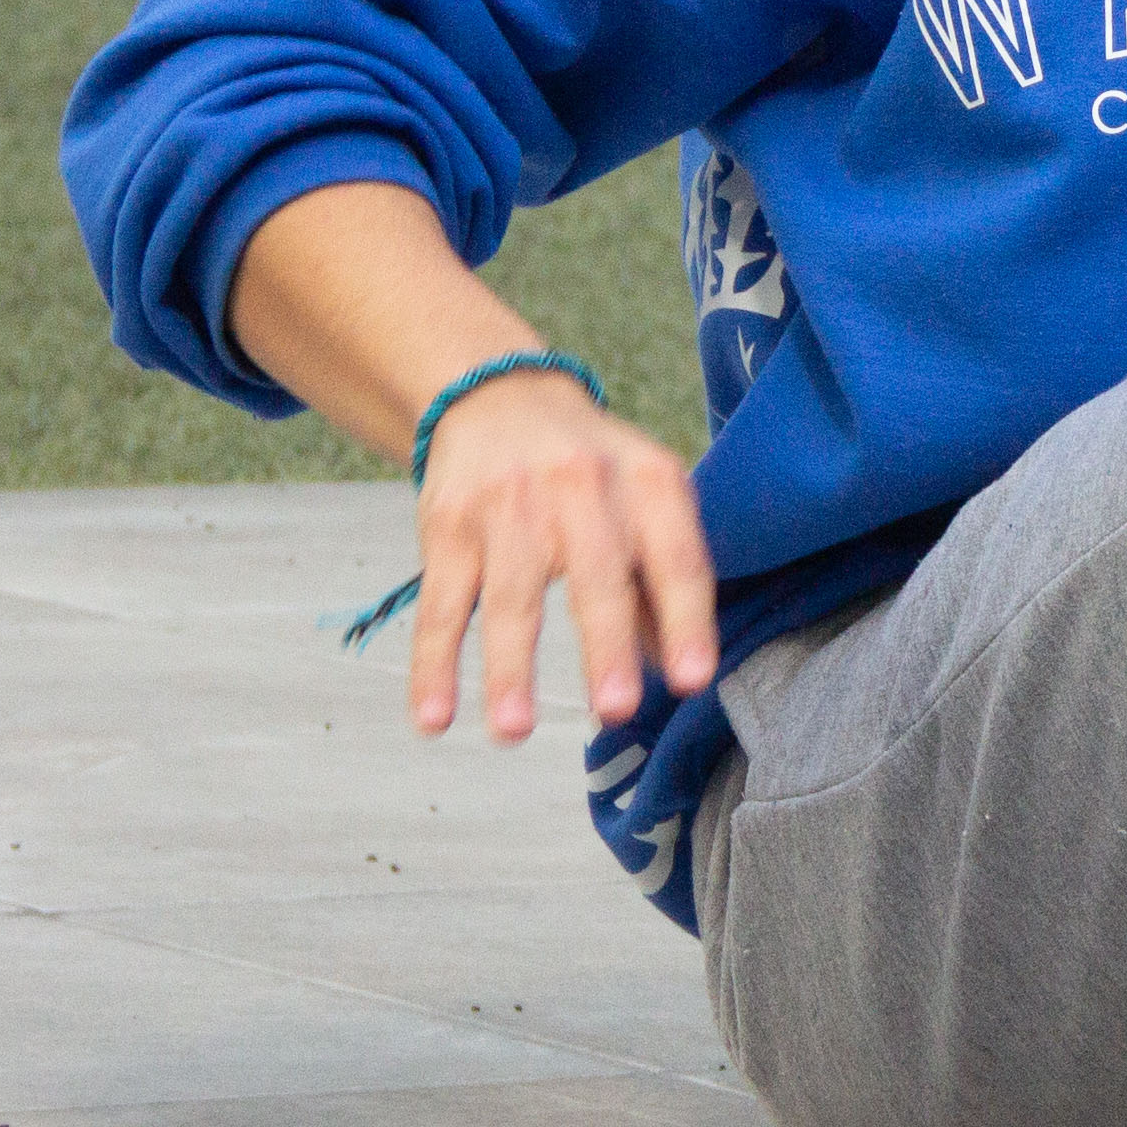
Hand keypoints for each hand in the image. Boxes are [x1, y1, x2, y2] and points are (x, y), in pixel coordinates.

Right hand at [408, 370, 718, 743]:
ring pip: (512, 596)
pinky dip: (433, 664)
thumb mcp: (644, 500)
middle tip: (616, 711)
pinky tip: (433, 716)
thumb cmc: (593, 470)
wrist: (499, 395)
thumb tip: (677, 673)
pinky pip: (441, 604)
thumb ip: (660, 582)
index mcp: (648, 482)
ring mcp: (509, 503)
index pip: (677, 556)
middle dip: (606, 646)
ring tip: (514, 731)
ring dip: (511, 668)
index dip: (687, 620)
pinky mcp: (448, 523)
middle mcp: (582, 486)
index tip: (692, 681)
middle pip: (597, 574)